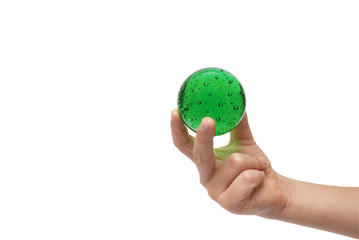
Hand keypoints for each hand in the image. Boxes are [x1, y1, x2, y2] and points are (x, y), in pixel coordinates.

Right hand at [170, 109, 288, 217]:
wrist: (274, 191)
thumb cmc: (255, 166)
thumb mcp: (245, 142)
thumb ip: (238, 125)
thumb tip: (237, 103)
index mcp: (205, 160)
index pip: (184, 144)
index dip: (177, 129)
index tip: (175, 112)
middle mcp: (205, 175)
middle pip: (199, 153)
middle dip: (204, 136)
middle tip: (208, 120)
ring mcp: (215, 191)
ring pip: (234, 162)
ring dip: (253, 160)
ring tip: (257, 166)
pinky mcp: (229, 203)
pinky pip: (247, 177)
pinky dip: (258, 173)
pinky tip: (259, 179)